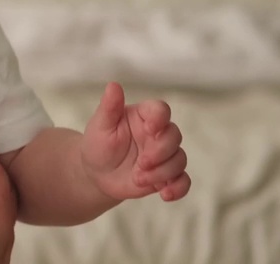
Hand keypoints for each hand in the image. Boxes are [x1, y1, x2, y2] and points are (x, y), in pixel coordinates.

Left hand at [81, 82, 190, 201]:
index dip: (160, 119)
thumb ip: (109, 107)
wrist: (97, 173)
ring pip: (179, 160)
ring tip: (139, 179)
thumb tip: (113, 85)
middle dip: (160, 152)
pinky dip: (178, 188)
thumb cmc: (98, 144)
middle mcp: (157, 133)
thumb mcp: (100, 125)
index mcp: (143, 116)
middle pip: (174, 136)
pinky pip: (183, 180)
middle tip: (141, 163)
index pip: (161, 110)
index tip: (150, 130)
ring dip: (162, 172)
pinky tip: (164, 194)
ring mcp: (164, 155)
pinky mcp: (166, 175)